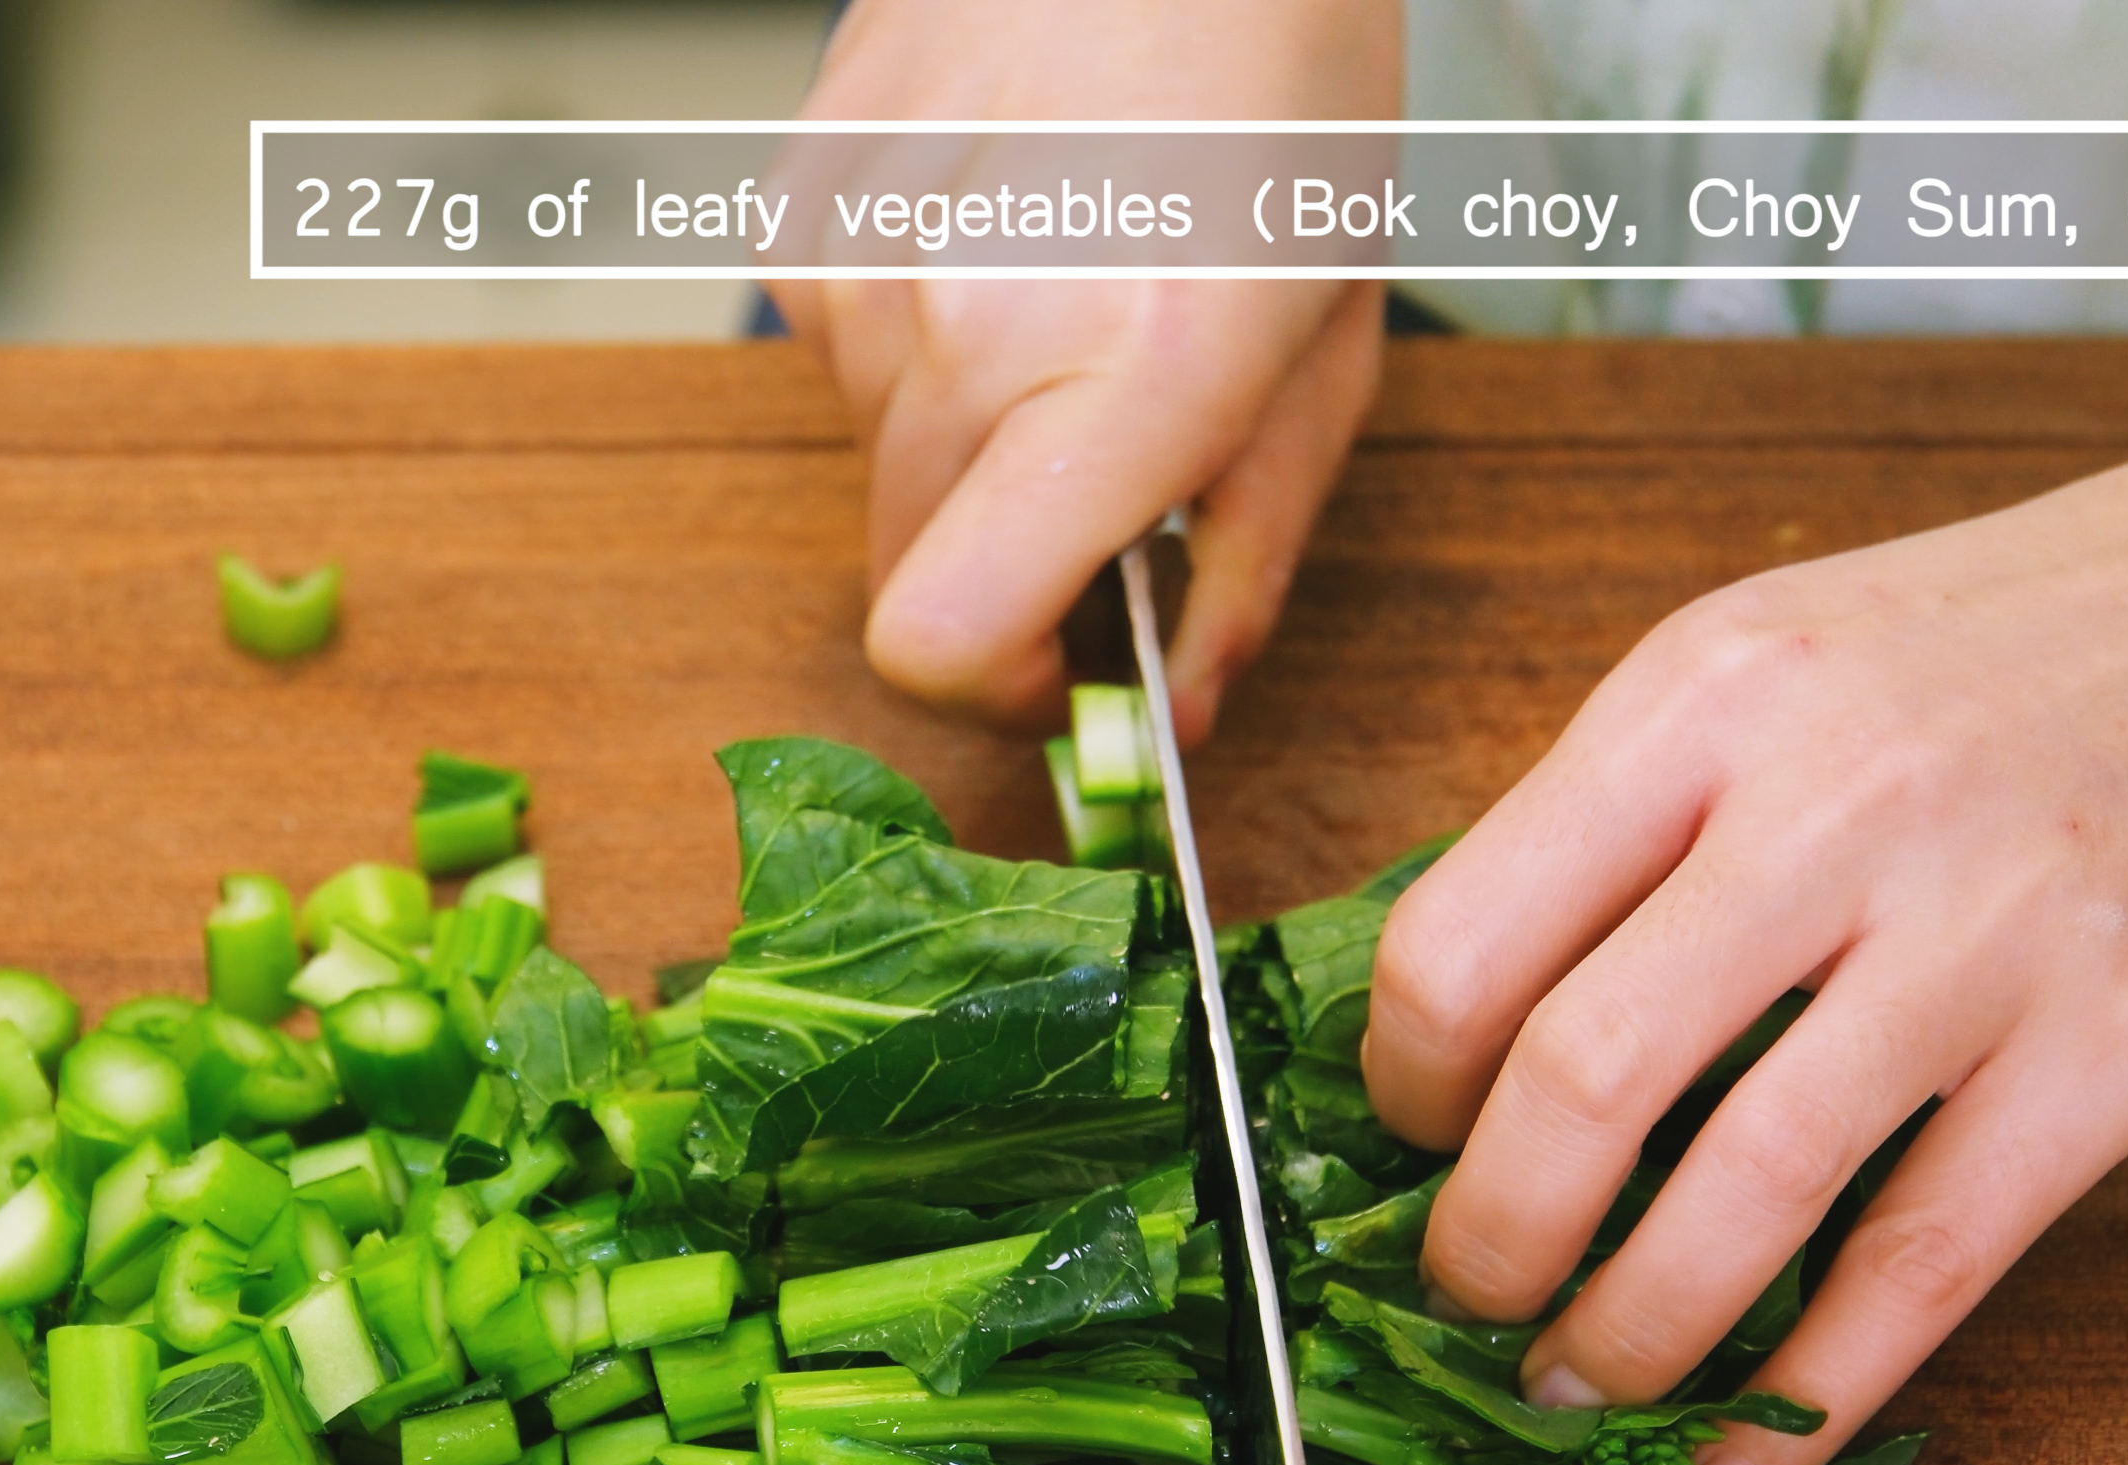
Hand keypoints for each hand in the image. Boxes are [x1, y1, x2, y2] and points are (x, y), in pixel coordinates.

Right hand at [767, 0, 1394, 730]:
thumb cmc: (1279, 90)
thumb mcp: (1328, 342)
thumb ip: (1251, 549)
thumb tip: (1183, 710)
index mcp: (1125, 375)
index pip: (939, 641)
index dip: (993, 692)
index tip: (1060, 673)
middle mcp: (962, 327)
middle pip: (905, 573)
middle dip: (1003, 568)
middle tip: (1102, 483)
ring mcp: (857, 263)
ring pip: (881, 461)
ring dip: (968, 434)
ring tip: (1071, 297)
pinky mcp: (799, 210)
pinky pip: (843, 357)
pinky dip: (920, 338)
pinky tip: (1006, 233)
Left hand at [1359, 441, 2127, 1464]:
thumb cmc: (2021, 642)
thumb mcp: (1781, 655)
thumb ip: (1634, 818)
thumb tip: (1469, 1039)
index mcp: (1704, 695)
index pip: (1461, 939)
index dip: (1405, 1088)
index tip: (1412, 1148)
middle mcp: (1829, 802)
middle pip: (1573, 1081)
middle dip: (1485, 1243)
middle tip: (1469, 1303)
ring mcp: (1986, 929)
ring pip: (1742, 1196)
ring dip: (1627, 1338)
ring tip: (1578, 1393)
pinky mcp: (2120, 1046)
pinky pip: (1925, 1263)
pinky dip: (1811, 1398)